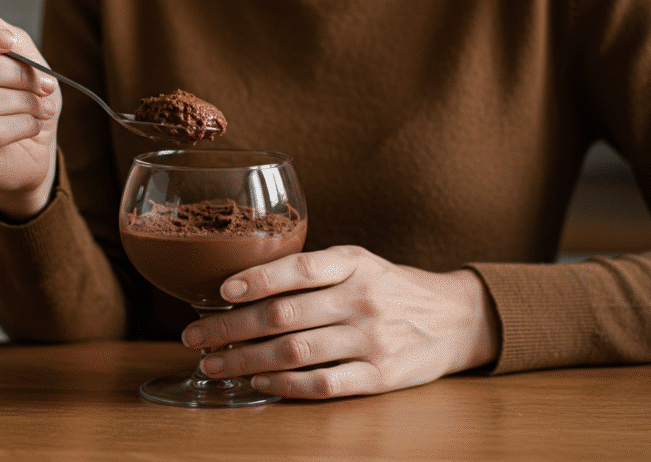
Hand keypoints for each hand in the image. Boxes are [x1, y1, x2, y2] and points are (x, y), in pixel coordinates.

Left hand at [181, 246, 499, 398]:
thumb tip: (241, 287)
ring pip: (295, 352)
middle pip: (284, 316)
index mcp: (355, 263)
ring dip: (246, 360)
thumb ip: (313, 272)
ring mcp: (373, 340)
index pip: (300, 268)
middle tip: (195, 337)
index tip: (221, 290)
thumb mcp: (360, 263)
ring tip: (215, 363)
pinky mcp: (381, 376)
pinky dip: (285, 385)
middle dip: (230, 328)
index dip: (257, 278)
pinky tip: (259, 383)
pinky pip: (323, 385)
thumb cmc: (391, 288)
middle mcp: (363, 299)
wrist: (455, 318)